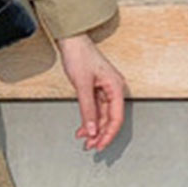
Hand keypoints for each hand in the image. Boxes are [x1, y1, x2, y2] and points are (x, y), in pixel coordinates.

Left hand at [56, 34, 126, 152]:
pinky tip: (82, 129)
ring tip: (85, 141)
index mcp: (116, 87)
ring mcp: (104, 90)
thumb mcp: (82, 84)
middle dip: (100, 134)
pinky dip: (89, 119)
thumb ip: (87, 109)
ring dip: (93, 129)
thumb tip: (91, 129)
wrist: (70, 40)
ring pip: (102, 116)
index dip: (109, 134)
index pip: (116, 117)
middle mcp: (113, 90)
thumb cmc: (79, 55)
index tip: (100, 145)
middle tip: (90, 146)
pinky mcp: (95, 89)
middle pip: (110, 119)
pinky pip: (95, 109)